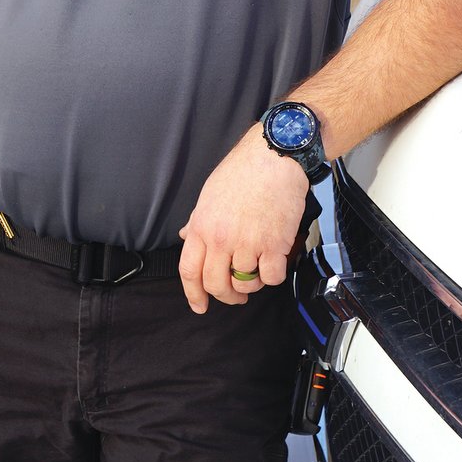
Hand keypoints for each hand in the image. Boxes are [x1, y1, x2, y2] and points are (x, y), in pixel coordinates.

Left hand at [178, 123, 309, 313]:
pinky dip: (273, 274)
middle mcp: (221, 238)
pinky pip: (271, 277)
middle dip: (227, 296)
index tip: (200, 305)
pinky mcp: (274, 244)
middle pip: (216, 284)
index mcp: (202, 225)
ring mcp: (247, 243)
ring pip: (246, 283)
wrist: (273, 156)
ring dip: (253, 281)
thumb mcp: (210, 193)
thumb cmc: (243, 171)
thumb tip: (187, 237)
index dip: (193, 293)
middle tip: (236, 295)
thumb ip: (198, 220)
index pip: (189, 270)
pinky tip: (274, 259)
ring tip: (258, 265)